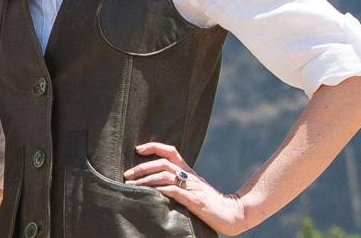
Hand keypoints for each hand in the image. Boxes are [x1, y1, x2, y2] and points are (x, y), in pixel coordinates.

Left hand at [124, 142, 250, 235]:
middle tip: (127, 175)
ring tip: (132, 186)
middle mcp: (190, 176)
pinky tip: (150, 193)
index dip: (154, 147)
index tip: (137, 149)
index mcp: (189, 172)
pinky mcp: (195, 200)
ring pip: (165, 176)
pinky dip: (161, 190)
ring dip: (146, 180)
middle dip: (142, 168)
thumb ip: (179, 184)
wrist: (233, 214)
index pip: (171, 151)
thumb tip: (156, 184)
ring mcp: (193, 187)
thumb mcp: (194, 190)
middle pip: (163, 163)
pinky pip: (175, 191)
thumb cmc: (211, 204)